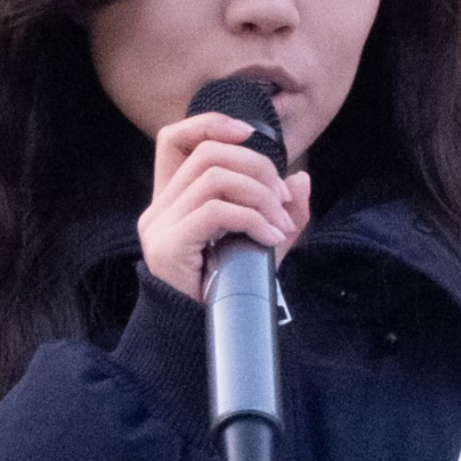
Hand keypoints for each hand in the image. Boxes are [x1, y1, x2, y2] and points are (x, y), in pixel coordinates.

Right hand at [140, 110, 310, 304]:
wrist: (204, 336)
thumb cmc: (231, 289)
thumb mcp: (264, 244)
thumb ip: (283, 213)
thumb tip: (301, 180)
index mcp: (174, 200)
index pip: (174, 139)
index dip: (210, 124)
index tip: (250, 134)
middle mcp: (159, 208)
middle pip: (208, 154)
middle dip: (258, 168)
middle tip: (283, 202)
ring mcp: (159, 227)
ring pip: (214, 178)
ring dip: (260, 197)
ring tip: (279, 225)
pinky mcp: (168, 246)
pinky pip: (215, 211)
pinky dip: (252, 219)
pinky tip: (269, 239)